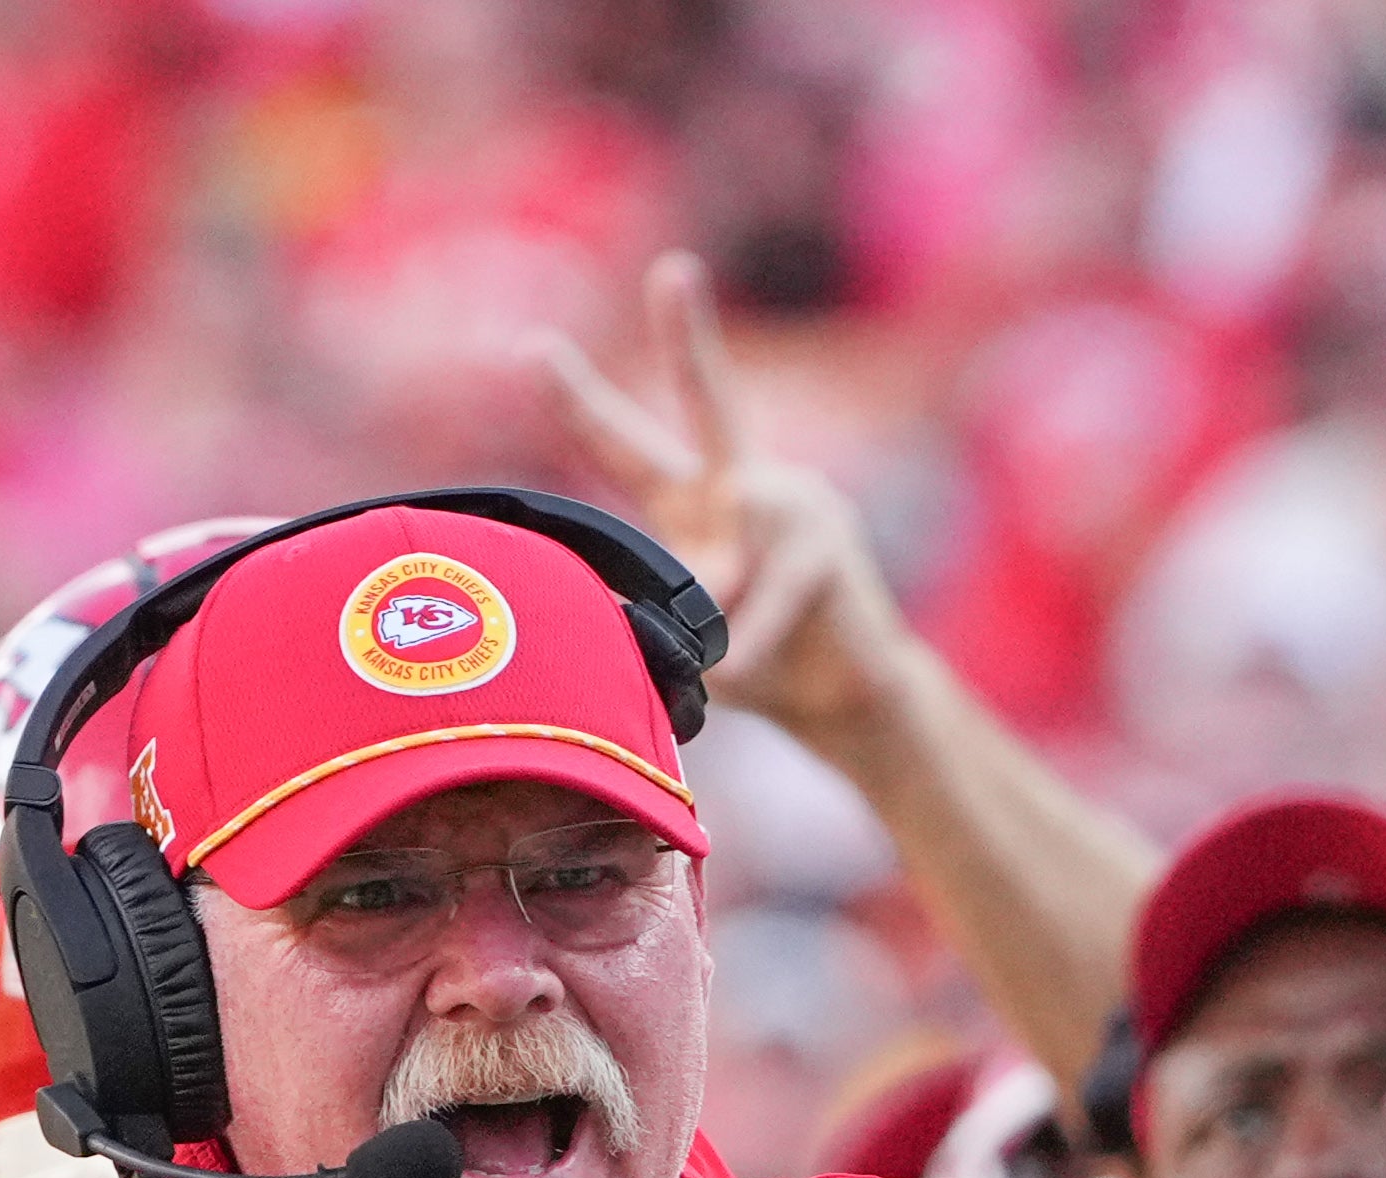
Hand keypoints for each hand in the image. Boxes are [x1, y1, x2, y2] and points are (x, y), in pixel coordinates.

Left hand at [537, 251, 918, 750]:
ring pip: (722, 555)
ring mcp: (794, 508)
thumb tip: (679, 591)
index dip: (579, 402)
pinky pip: (761, 601)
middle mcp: (747, 487)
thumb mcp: (687, 641)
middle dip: (690, 333)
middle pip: (711, 399)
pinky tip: (745, 665)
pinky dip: (747, 643)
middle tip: (675, 269)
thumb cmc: (768, 665)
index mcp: (697, 504)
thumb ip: (664, 611)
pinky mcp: (828, 550)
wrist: (852, 700)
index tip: (532, 347)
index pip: (628, 446)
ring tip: (730, 652)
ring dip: (714, 614)